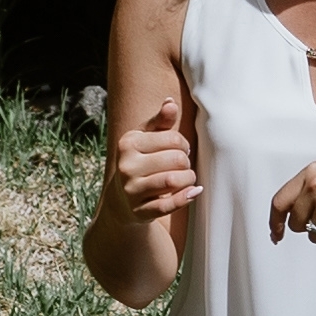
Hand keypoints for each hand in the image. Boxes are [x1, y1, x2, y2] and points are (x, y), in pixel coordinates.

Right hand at [103, 87, 203, 226]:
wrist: (121, 199)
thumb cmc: (140, 161)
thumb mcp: (146, 139)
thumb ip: (160, 122)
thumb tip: (170, 103)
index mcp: (128, 144)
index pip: (173, 139)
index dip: (184, 145)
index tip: (181, 150)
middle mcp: (126, 166)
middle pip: (176, 160)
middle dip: (187, 163)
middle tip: (183, 166)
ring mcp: (131, 191)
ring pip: (173, 181)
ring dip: (188, 179)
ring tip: (187, 178)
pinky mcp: (139, 211)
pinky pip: (168, 205)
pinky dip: (185, 198)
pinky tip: (193, 192)